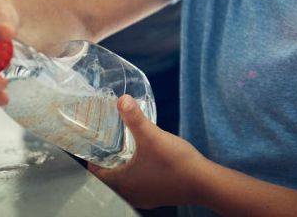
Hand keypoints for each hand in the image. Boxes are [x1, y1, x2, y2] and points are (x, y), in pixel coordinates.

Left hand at [88, 95, 205, 208]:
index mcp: (123, 184)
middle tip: (105, 140)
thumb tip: (122, 99)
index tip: (92, 141)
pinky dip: (135, 173)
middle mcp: (130, 194)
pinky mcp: (157, 195)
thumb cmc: (176, 163)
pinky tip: (142, 159)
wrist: (204, 183)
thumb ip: (135, 118)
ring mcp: (144, 197)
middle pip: (108, 178)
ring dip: (121, 167)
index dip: (92, 156)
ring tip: (121, 147)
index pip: (95, 172)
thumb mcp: (152, 136)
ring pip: (123, 182)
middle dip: (105, 160)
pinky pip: (137, 185)